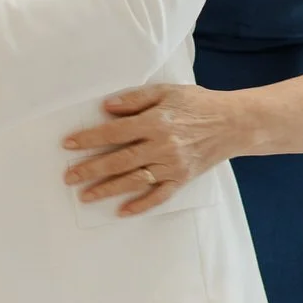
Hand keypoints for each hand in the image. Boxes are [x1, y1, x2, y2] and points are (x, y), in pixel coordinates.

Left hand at [62, 84, 234, 215]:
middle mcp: (162, 146)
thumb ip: (135, 99)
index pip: (114, 132)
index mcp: (156, 121)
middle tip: (68, 177)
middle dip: (91, 169)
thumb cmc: (198, 103)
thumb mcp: (167, 91)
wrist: (233, 123)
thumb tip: (106, 108)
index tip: (69, 145)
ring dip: (107, 189)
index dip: (90, 138)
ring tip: (85, 196)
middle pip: (119, 160)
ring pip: (134, 181)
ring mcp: (172, 166)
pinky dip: (140, 205)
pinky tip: (122, 211)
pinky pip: (158, 196)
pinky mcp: (182, 179)